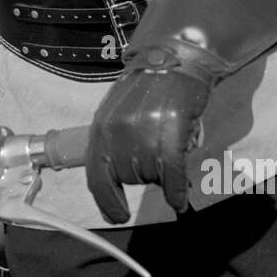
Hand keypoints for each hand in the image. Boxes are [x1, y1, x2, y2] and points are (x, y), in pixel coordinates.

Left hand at [85, 66, 211, 222]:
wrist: (174, 60)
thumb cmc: (147, 90)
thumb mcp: (117, 115)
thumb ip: (112, 145)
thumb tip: (116, 180)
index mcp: (100, 128)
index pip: (97, 178)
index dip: (107, 203)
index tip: (117, 216)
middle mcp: (117, 131)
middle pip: (128, 179)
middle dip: (144, 177)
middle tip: (157, 163)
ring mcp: (144, 130)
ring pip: (152, 176)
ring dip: (162, 176)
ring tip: (170, 156)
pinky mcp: (171, 128)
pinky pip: (172, 172)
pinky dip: (177, 189)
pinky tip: (179, 198)